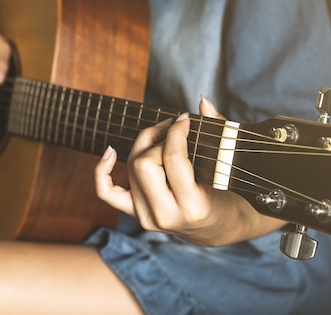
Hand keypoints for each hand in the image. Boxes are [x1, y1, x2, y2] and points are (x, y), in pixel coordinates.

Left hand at [95, 97, 284, 245]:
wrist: (215, 228)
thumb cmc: (225, 196)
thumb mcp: (227, 167)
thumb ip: (219, 130)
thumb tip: (203, 101)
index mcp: (192, 206)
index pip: (172, 159)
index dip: (176, 132)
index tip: (185, 120)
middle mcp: (165, 215)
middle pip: (145, 163)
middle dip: (158, 139)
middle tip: (172, 128)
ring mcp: (146, 217)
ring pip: (131, 169)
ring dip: (142, 145)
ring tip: (159, 134)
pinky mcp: (135, 214)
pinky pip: (107, 192)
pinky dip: (103, 171)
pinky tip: (110, 151)